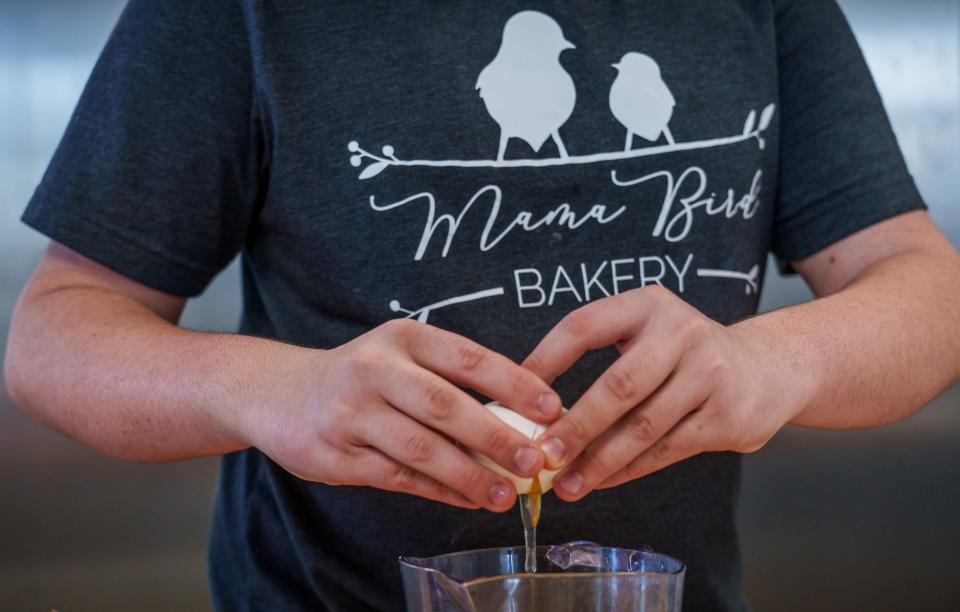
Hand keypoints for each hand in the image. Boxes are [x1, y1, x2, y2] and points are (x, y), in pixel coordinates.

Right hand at [245, 319, 561, 510]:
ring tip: (506, 494)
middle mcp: (374, 369)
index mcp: (403, 338)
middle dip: (496, 438)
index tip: (551, 408)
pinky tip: (468, 498)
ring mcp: (351, 414)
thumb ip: (451, 382)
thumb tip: (520, 422)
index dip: (514, 384)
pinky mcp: (335, 455)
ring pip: (421, 449)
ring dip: (470, 475)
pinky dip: (438, 490)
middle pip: (445, 405)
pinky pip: (398, 477)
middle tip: (536, 462)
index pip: (469, 358)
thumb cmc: (359, 376)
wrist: (278, 392)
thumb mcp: (400, 357)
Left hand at [522, 286, 813, 500]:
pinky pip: (666, 450)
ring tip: (566, 483)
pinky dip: (628, 470)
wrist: (769, 368)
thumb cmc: (686, 355)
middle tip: (542, 454)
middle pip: (618, 385)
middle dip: (575, 426)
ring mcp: (709, 374)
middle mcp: (681, 332)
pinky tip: (602, 481)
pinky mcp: (726, 415)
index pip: (584, 326)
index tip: (515, 398)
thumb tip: (536, 410)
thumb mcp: (649, 334)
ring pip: (643, 427)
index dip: (545, 361)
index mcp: (648, 305)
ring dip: (598, 461)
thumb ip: (603, 357)